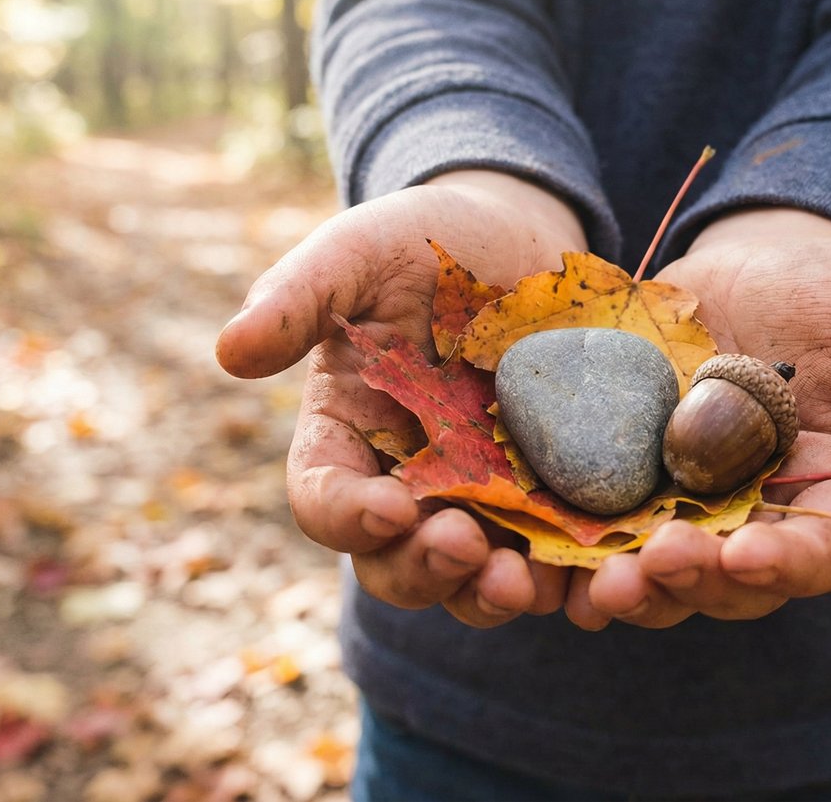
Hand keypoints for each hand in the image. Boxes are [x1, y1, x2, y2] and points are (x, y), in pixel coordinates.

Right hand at [217, 171, 583, 626]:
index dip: (346, 515)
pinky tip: (601, 567)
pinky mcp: (557, 499)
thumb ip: (298, 296)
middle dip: (424, 569)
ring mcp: (486, 501)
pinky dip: (575, 575)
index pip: (325, 498)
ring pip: (476, 581)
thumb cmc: (422, 242)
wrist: (519, 236)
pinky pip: (561, 557)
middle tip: (463, 547)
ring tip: (524, 581)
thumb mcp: (359, 252)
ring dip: (496, 594)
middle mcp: (409, 486)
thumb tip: (230, 350)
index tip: (388, 507)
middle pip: (396, 564)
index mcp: (347, 437)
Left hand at [565, 208, 830, 629]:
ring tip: (591, 584)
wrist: (757, 265)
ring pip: (656, 570)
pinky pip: (596, 526)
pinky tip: (534, 548)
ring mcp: (687, 507)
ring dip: (624, 585)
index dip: (788, 563)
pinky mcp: (626, 479)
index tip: (751, 553)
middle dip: (691, 584)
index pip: (820, 555)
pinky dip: (569, 545)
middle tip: (652, 572)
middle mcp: (759, 521)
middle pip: (728, 580)